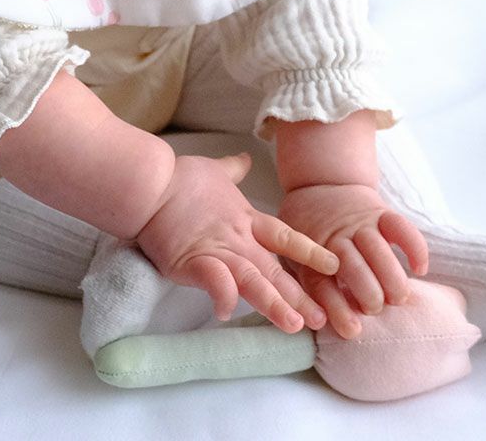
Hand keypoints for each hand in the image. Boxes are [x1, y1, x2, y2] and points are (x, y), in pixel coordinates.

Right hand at [135, 153, 338, 332]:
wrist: (151, 183)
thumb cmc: (180, 176)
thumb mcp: (214, 170)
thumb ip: (232, 170)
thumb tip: (245, 160)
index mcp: (246, 219)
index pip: (286, 238)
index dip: (311, 253)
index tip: (334, 267)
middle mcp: (238, 238)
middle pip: (275, 270)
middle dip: (299, 295)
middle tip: (323, 319)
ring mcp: (217, 250)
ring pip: (253, 280)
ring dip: (273, 303)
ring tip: (293, 325)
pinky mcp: (193, 260)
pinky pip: (214, 282)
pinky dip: (223, 296)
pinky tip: (228, 313)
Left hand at [278, 183, 428, 339]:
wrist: (321, 182)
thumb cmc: (308, 231)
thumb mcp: (295, 252)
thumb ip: (306, 282)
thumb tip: (318, 323)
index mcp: (311, 251)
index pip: (322, 283)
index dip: (338, 308)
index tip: (353, 330)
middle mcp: (336, 236)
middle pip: (354, 268)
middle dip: (369, 296)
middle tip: (376, 309)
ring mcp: (360, 223)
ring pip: (378, 250)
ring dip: (392, 278)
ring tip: (397, 298)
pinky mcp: (380, 212)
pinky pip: (401, 227)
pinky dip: (414, 247)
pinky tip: (420, 268)